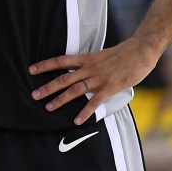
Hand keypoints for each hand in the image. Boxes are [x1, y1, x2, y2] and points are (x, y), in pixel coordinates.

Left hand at [29, 38, 158, 124]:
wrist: (140, 51)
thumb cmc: (122, 53)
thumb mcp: (101, 55)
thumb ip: (90, 63)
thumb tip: (80, 69)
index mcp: (86, 58)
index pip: (61, 61)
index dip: (45, 65)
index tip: (31, 70)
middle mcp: (89, 68)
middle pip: (64, 78)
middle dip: (48, 87)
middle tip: (34, 95)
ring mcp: (98, 78)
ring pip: (75, 90)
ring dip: (61, 100)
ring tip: (48, 108)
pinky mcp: (109, 88)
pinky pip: (94, 102)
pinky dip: (85, 112)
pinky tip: (76, 120)